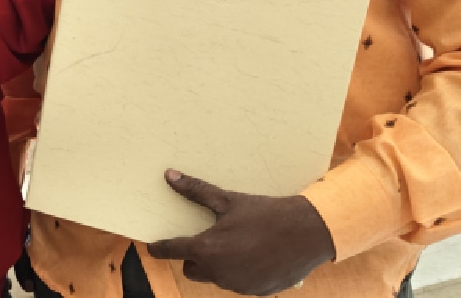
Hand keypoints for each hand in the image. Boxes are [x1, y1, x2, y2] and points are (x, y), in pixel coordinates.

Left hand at [147, 170, 334, 295]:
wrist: (307, 233)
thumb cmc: (266, 214)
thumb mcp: (228, 200)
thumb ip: (196, 191)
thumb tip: (170, 176)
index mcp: (207, 249)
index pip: (172, 251)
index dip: (159, 248)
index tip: (153, 247)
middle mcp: (219, 272)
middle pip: (192, 269)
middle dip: (194, 257)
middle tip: (207, 240)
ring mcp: (237, 285)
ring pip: (216, 277)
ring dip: (218, 265)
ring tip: (235, 245)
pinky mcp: (255, 292)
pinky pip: (238, 283)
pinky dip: (239, 272)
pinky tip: (252, 256)